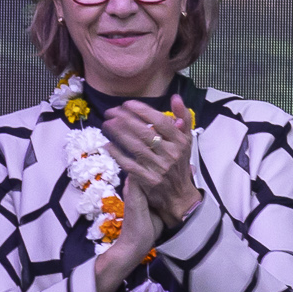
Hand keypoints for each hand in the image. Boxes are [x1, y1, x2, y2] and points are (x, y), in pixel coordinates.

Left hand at [100, 100, 199, 232]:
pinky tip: (107, 144)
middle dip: (125, 119)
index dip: (142, 111)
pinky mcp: (148, 180)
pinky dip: (117, 154)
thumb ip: (183, 117)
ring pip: (135, 146)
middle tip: (111, 111)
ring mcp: (159, 167)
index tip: (127, 104)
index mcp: (180, 141)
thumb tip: (176, 97)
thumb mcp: (186, 139)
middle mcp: (171, 153)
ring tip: (106, 123)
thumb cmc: (179, 162)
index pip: (160, 121)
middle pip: (145, 132)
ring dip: (118, 133)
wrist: (179, 194)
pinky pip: (129, 164)